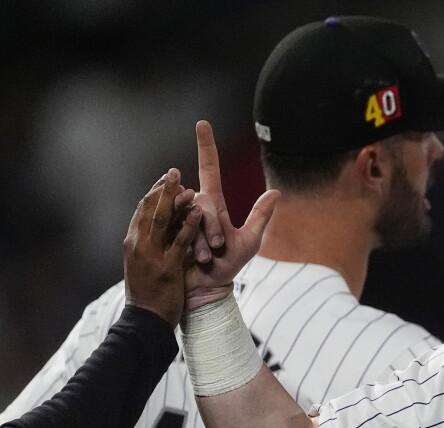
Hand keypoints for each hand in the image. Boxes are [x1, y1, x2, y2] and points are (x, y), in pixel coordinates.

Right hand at [122, 168, 202, 326]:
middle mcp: (138, 244)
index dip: (153, 193)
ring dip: (174, 202)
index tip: (163, 179)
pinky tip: (197, 211)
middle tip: (173, 172)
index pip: (141, 210)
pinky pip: (179, 241)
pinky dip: (188, 224)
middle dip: (161, 190)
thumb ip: (152, 243)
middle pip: (149, 210)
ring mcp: (151, 255)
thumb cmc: (148, 293)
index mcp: (134, 242)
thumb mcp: (145, 264)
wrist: (147, 321)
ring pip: (162, 221)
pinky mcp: (166, 267)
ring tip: (186, 186)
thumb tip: (162, 227)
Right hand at [185, 120, 279, 310]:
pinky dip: (187, 244)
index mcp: (214, 204)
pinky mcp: (166, 230)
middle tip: (218, 250)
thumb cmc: (230, 266)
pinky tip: (191, 258)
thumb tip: (277, 192)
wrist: (209, 288)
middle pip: (201, 201)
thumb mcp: (250, 242)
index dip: (206, 146)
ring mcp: (179, 217)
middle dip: (211, 228)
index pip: (209, 168)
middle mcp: (195, 206)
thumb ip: (261, 217)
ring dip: (200, 240)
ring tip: (207, 258)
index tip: (202, 123)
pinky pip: (173, 226)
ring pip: (187, 214)